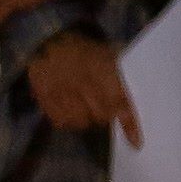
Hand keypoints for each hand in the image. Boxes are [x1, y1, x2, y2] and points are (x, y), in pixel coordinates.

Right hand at [25, 32, 142, 139]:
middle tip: (100, 104)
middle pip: (101, 115)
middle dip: (105, 114)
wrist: (49, 38)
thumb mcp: (108, 56)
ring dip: (86, 118)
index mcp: (102, 67)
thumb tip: (132, 112)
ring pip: (81, 122)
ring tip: (83, 105)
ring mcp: (61, 89)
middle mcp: (82, 80)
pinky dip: (68, 120)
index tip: (136, 143)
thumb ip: (120, 81)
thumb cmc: (84, 49)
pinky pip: (61, 121)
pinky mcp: (44, 96)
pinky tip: (68, 108)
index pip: (119, 101)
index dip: (129, 123)